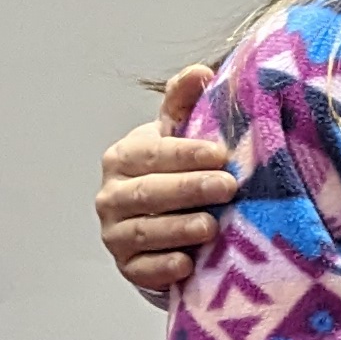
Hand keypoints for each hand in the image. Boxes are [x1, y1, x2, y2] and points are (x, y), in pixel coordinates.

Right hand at [99, 64, 239, 297]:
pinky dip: (163, 267)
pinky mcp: (127, 265)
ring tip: (212, 226)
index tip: (221, 153)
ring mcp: (116, 232)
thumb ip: (184, 104)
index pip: (152, 153)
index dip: (185, 153)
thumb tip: (201, 71)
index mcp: (123, 157)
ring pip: (144, 231)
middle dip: (189, 189)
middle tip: (228, 186)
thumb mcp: (176, 135)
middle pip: (149, 192)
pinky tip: (186, 264)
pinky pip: (142, 269)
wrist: (158, 222)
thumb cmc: (172, 171)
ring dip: (178, 229)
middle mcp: (112, 194)